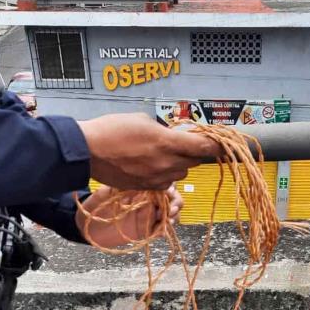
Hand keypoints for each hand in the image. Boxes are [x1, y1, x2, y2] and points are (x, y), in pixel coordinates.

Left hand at [76, 185, 183, 247]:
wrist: (86, 226)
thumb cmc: (94, 206)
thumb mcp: (107, 192)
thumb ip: (123, 186)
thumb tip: (139, 180)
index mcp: (141, 187)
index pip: (163, 183)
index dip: (170, 187)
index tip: (168, 192)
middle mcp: (147, 200)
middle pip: (171, 198)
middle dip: (176, 202)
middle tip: (170, 209)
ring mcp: (147, 214)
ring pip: (169, 213)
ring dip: (173, 215)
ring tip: (167, 219)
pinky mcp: (145, 229)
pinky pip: (161, 228)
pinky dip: (165, 229)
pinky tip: (163, 230)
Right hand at [77, 113, 219, 190]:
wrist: (87, 151)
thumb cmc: (111, 130)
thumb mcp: (142, 121)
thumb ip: (164, 131)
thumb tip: (173, 136)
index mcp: (168, 143)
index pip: (205, 147)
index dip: (217, 145)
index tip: (222, 143)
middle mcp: (166, 164)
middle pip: (194, 161)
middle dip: (192, 152)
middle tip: (181, 143)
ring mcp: (157, 179)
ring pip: (180, 173)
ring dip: (177, 164)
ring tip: (160, 154)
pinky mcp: (146, 188)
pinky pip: (164, 182)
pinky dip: (163, 174)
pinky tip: (148, 165)